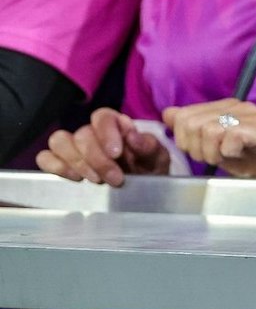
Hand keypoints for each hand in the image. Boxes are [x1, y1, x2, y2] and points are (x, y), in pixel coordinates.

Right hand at [36, 108, 166, 185]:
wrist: (143, 191)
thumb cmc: (149, 169)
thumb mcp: (157, 158)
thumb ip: (148, 145)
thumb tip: (132, 135)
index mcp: (115, 125)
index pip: (102, 116)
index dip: (106, 132)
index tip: (117, 153)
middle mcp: (91, 133)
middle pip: (82, 134)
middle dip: (97, 159)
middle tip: (115, 179)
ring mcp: (73, 147)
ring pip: (59, 141)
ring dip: (76, 162)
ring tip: (95, 180)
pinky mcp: (60, 163)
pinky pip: (45, 157)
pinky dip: (55, 166)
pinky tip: (75, 178)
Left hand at [162, 100, 255, 178]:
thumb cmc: (251, 161)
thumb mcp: (214, 148)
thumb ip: (192, 130)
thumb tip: (168, 113)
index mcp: (224, 106)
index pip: (183, 115)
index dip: (183, 139)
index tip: (201, 152)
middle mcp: (238, 106)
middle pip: (191, 122)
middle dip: (196, 148)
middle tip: (214, 158)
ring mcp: (252, 116)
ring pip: (208, 129)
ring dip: (212, 152)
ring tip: (227, 157)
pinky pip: (230, 137)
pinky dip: (229, 152)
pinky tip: (240, 155)